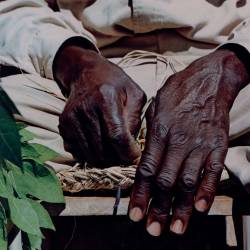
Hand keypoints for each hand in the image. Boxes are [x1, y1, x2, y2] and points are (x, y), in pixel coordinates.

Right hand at [54, 46, 145, 165]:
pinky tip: (99, 145)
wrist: (85, 73)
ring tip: (114, 151)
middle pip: (103, 150)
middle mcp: (85, 109)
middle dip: (118, 159)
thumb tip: (131, 145)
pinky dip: (90, 155)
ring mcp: (71, 118)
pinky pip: (77, 152)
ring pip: (90, 155)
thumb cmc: (114, 83)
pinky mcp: (63, 125)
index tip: (135, 156)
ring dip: (105, 160)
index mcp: (106, 98)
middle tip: (125, 154)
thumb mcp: (134, 93)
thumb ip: (136, 119)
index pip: (117, 136)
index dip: (127, 152)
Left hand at [129, 49, 248, 234]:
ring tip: (175, 228)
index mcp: (159, 133)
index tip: (134, 213)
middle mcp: (178, 142)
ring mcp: (200, 144)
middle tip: (152, 228)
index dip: (139, 194)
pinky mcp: (218, 145)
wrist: (209, 79)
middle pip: (165, 181)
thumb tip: (142, 158)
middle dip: (158, 207)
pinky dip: (206, 191)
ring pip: (187, 181)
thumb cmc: (178, 92)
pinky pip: (212, 171)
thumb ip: (148, 135)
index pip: (146, 170)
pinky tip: (199, 208)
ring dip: (181, 208)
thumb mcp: (155, 108)